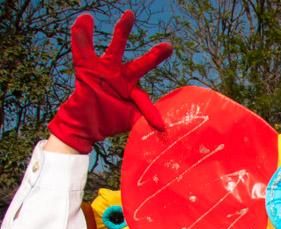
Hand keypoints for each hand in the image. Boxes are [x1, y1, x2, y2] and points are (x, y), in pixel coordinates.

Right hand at [48, 11, 171, 152]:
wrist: (86, 122)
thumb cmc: (111, 119)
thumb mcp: (129, 122)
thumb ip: (143, 123)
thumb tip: (163, 131)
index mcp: (132, 91)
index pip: (145, 100)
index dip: (152, 113)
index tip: (162, 120)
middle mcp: (121, 77)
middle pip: (141, 65)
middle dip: (155, 57)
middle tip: (170, 47)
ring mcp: (104, 71)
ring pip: (115, 50)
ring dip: (123, 33)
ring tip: (130, 15)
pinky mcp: (86, 69)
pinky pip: (82, 51)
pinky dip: (81, 36)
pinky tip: (84, 19)